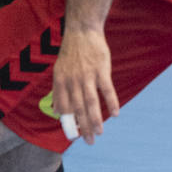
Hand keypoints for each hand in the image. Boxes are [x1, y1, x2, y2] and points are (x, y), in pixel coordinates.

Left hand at [51, 28, 118, 144]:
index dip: (68, 121)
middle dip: (83, 126)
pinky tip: (115, 114)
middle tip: (89, 141)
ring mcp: (87, 75)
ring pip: (90, 102)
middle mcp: (72, 79)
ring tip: (99, 133)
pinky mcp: (101, 70)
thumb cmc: (71, 52)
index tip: (74, 135)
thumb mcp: (59, 69)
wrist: (82, 30)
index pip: (63, 105)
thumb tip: (56, 111)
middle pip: (77, 108)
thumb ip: (58, 90)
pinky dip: (111, 102)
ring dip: (95, 119)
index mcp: (60, 80)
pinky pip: (106, 89)